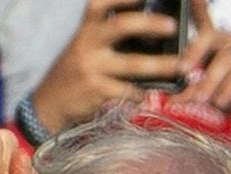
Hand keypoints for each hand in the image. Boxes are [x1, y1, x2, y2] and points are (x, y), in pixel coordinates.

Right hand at [32, 0, 181, 133]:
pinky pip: (128, 92)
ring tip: (181, 67)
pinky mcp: (97, 91)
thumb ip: (108, 40)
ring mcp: (93, 68)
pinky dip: (143, 94)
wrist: (49, 105)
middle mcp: (88, 43)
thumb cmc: (75, 74)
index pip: (102, 3)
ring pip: (133, 65)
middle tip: (172, 26)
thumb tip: (148, 37)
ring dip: (160, 66)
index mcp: (87, 29)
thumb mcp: (85, 48)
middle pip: (122, 26)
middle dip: (150, 24)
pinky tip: (155, 96)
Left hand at [175, 0, 230, 129]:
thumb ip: (191, 92)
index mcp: (213, 43)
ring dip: (210, 80)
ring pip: (225, 59)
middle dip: (194, 52)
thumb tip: (173, 100)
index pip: (202, 19)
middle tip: (182, 70)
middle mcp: (228, 42)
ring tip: (200, 99)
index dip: (196, 7)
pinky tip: (220, 102)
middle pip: (210, 37)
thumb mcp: (208, 91)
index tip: (190, 0)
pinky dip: (229, 89)